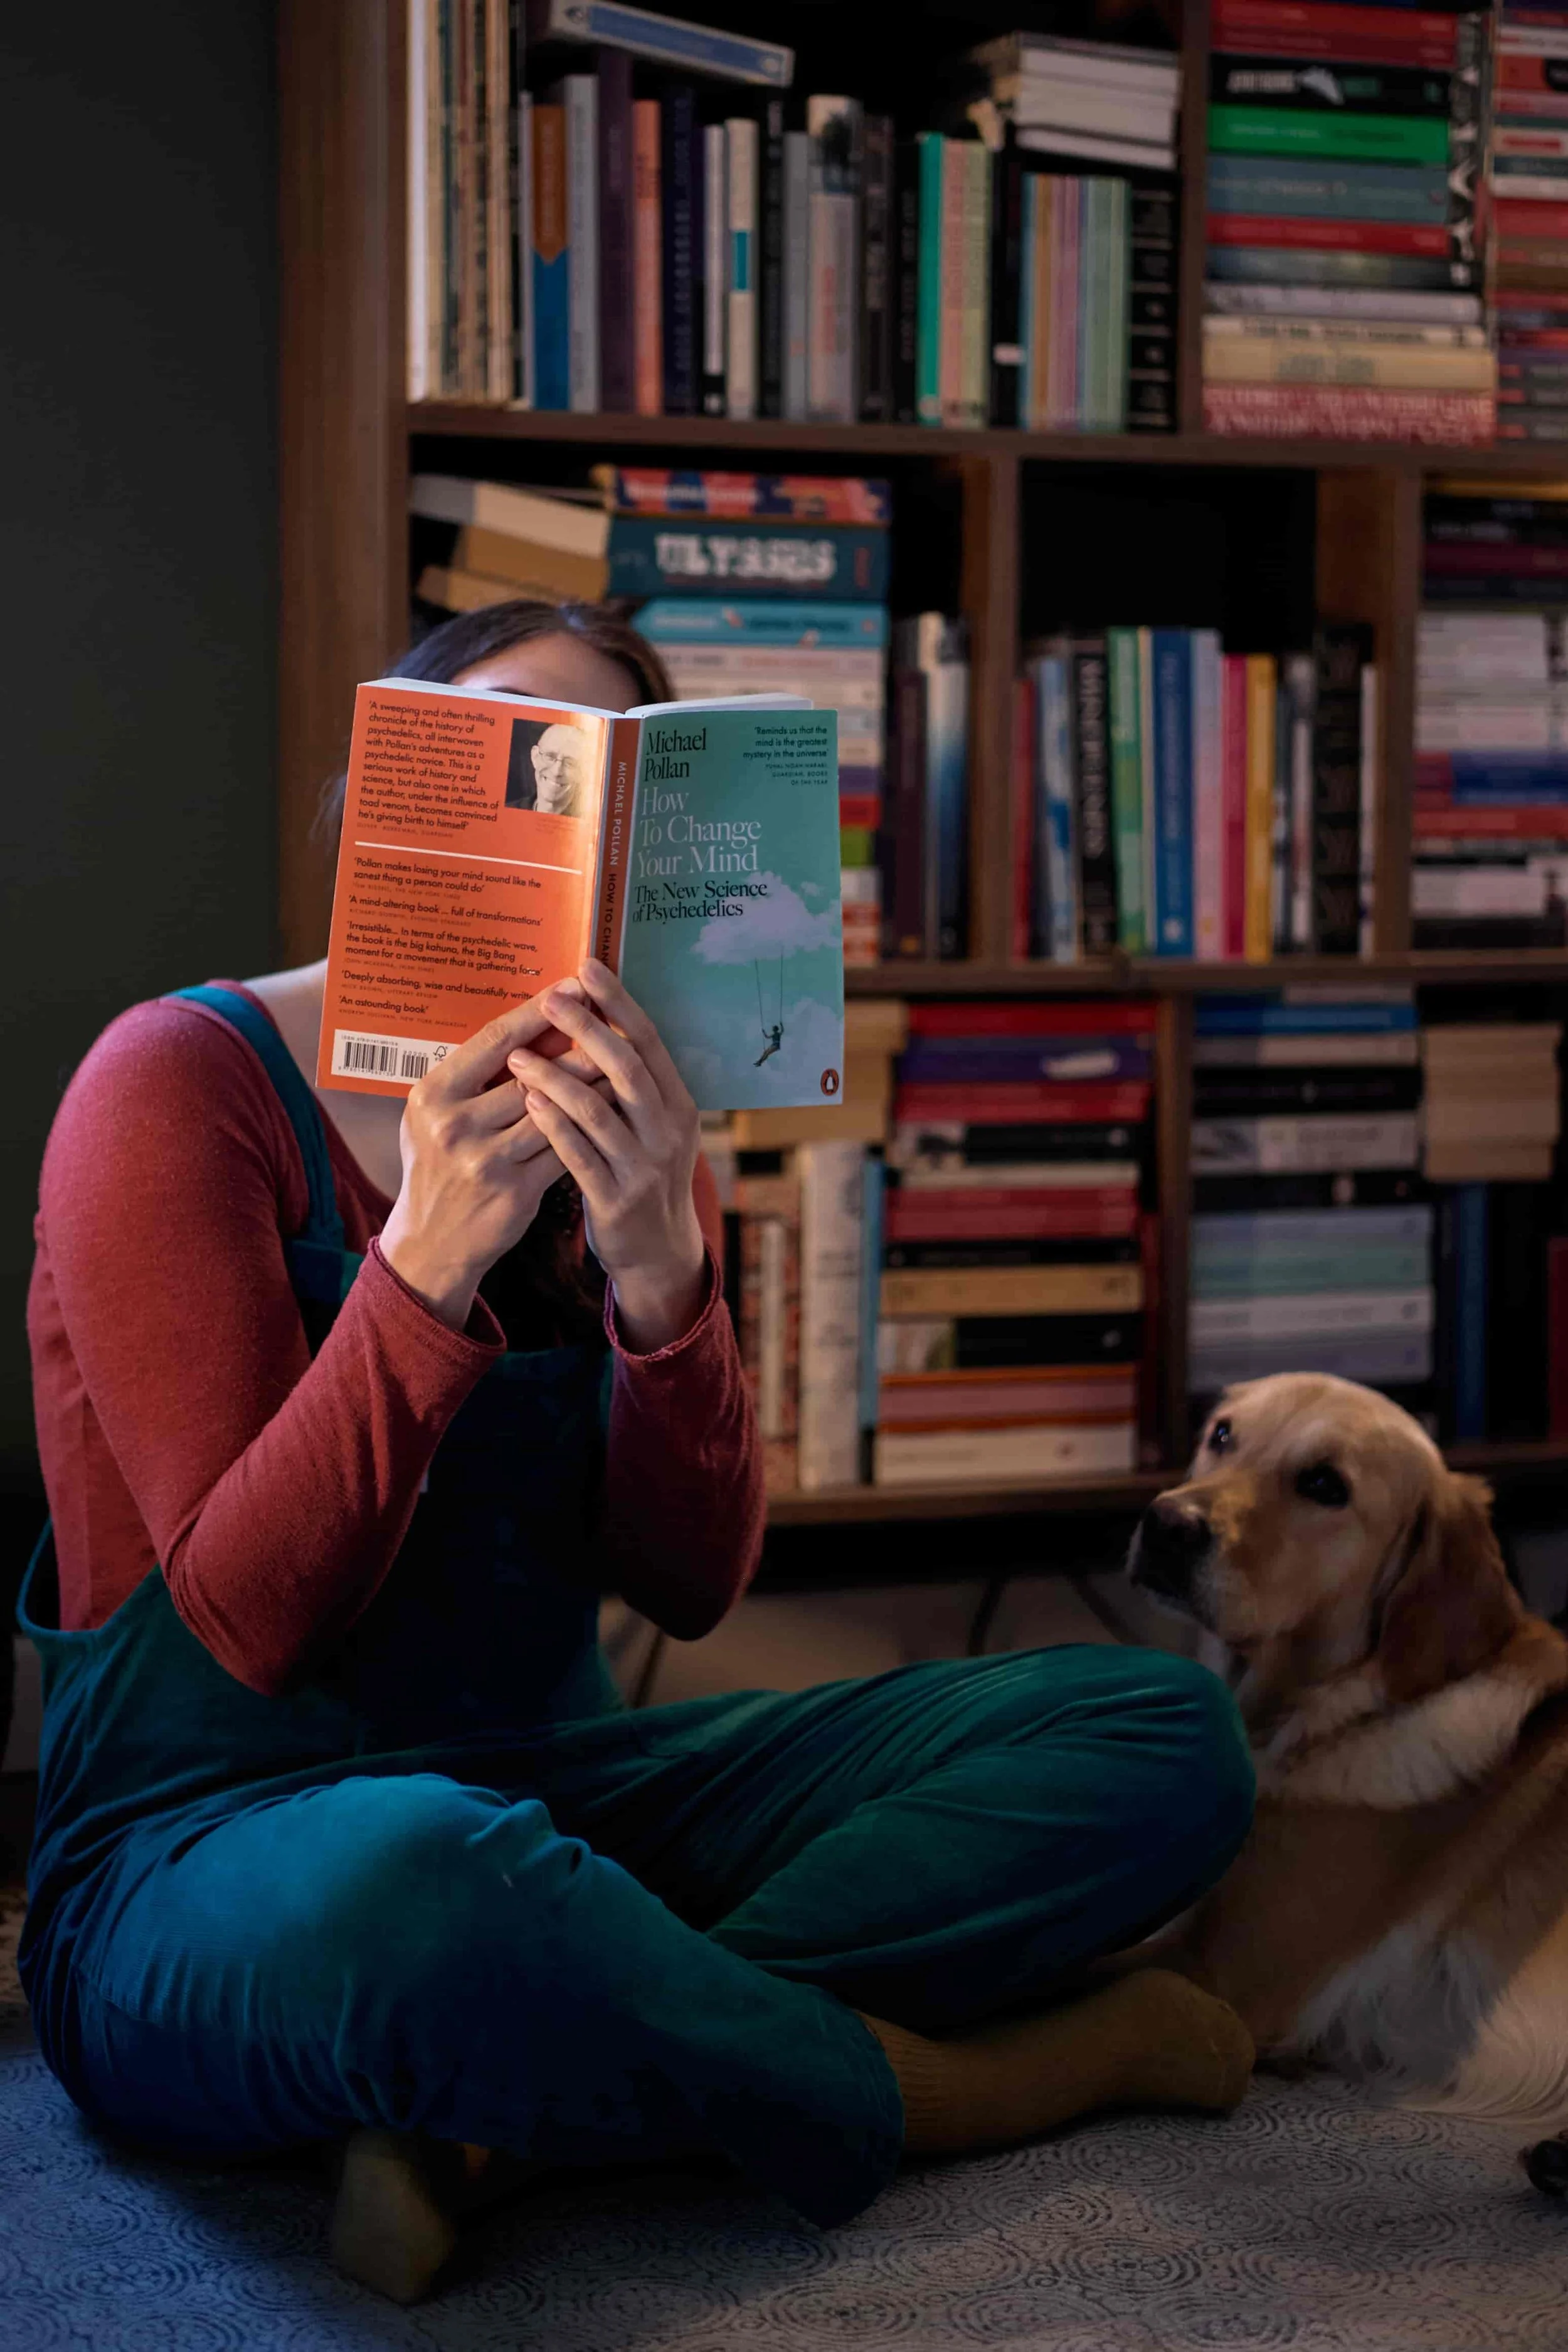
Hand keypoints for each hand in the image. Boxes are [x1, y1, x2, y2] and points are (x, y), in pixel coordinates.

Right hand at [378, 988, 611, 1330]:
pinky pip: (562, 1150)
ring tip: (622, 1059)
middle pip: (530, 1073)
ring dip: (592, 1084)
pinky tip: (614, 1109)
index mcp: (432, 1093)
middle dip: (577, 1045)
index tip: (572, 986)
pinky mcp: (513, 1191)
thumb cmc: (437, 1164)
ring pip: (553, 1111)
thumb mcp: (437, 1113)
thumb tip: (534, 1024)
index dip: (537, 1011)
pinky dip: (590, 1127)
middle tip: (612, 1017)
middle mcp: (454, 1124)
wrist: (430, 1240)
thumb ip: (475, 1075)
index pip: (493, 1040)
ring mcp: (483, 1160)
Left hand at [506, 960, 705, 1352]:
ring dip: (557, 1077)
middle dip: (589, 1029)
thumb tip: (598, 1019)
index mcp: (679, 1104)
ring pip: (599, 1110)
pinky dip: (553, 1124)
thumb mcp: (654, 1126)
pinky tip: (527, 1100)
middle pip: (628, 1068)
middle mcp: (669, 1131)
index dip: (620, 1002)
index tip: (587, 968)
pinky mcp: (618, 1198)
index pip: (651, 1041)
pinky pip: (579, 1154)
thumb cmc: (643, 1174)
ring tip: (518, 1055)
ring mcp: (645, 1166)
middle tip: (551, 999)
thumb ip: (633, 1083)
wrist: (660, 1251)